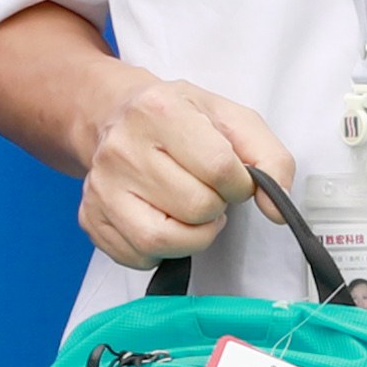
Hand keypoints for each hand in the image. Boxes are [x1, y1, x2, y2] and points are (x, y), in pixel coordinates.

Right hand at [79, 66, 287, 273]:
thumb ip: (270, 158)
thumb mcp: (232, 119)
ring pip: (164, 240)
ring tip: (192, 212)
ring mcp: (101, 185)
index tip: (232, 177)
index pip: (219, 168)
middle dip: (215, 206)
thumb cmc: (179, 119)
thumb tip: (276, 209)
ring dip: (193, 235)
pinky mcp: (91, 217)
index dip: (238, 183)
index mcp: (159, 110)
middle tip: (207, 189)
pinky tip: (164, 220)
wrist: (114, 115)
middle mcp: (122, 147)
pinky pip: (138, 256)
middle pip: (195, 207)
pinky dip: (163, 250)